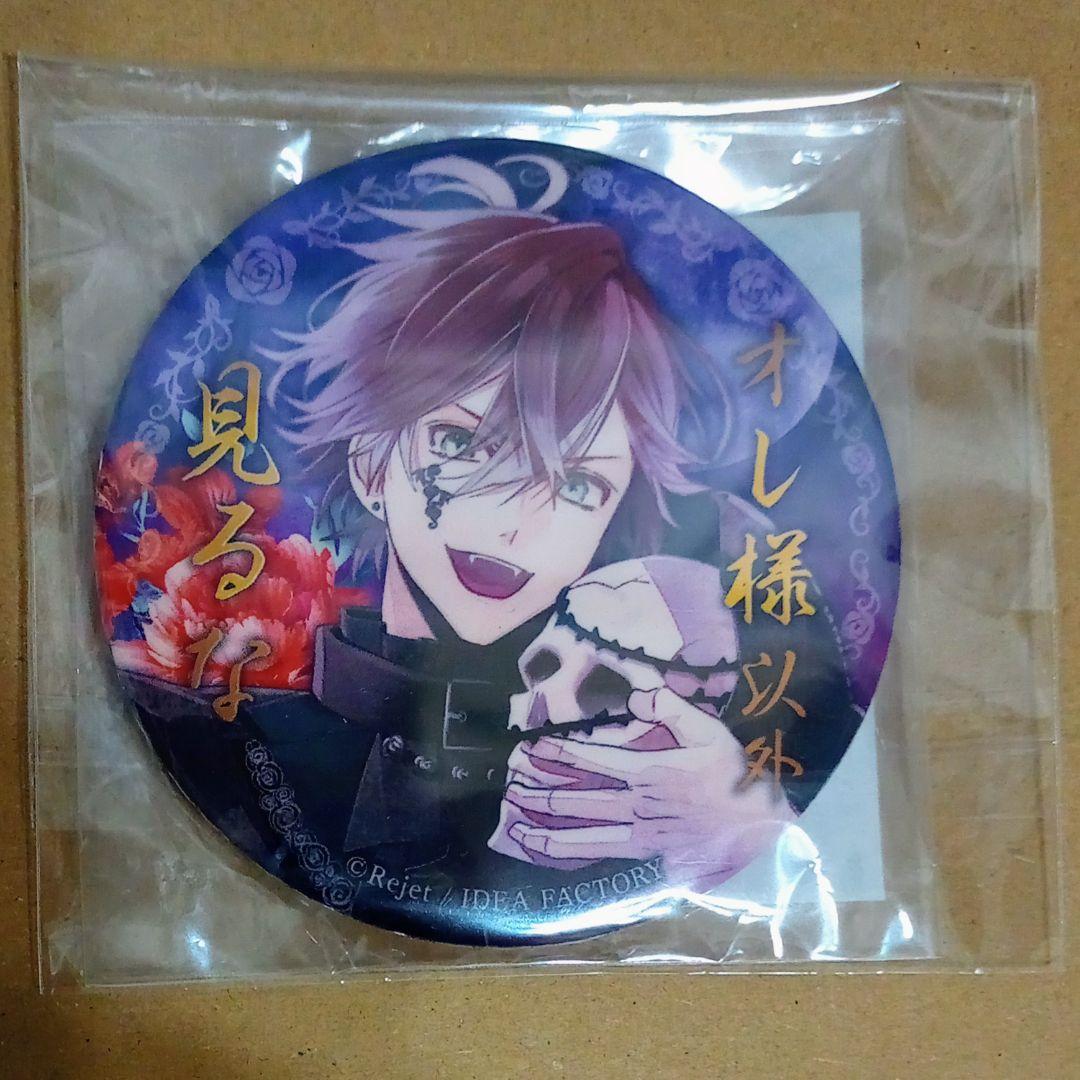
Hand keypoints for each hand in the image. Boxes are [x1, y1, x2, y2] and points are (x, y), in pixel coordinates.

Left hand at [488, 687, 795, 889]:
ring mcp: (641, 836)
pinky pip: (605, 856)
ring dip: (548, 832)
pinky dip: (577, 856)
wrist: (761, 828)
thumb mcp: (710, 731)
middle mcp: (637, 807)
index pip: (592, 761)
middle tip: (511, 784)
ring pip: (584, 837)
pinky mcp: (650, 858)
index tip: (530, 746)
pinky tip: (557, 857)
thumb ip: (672, 708)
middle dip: (540, 791)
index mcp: (649, 773)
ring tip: (518, 830)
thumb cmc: (735, 775)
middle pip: (578, 801)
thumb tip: (637, 695)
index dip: (558, 753)